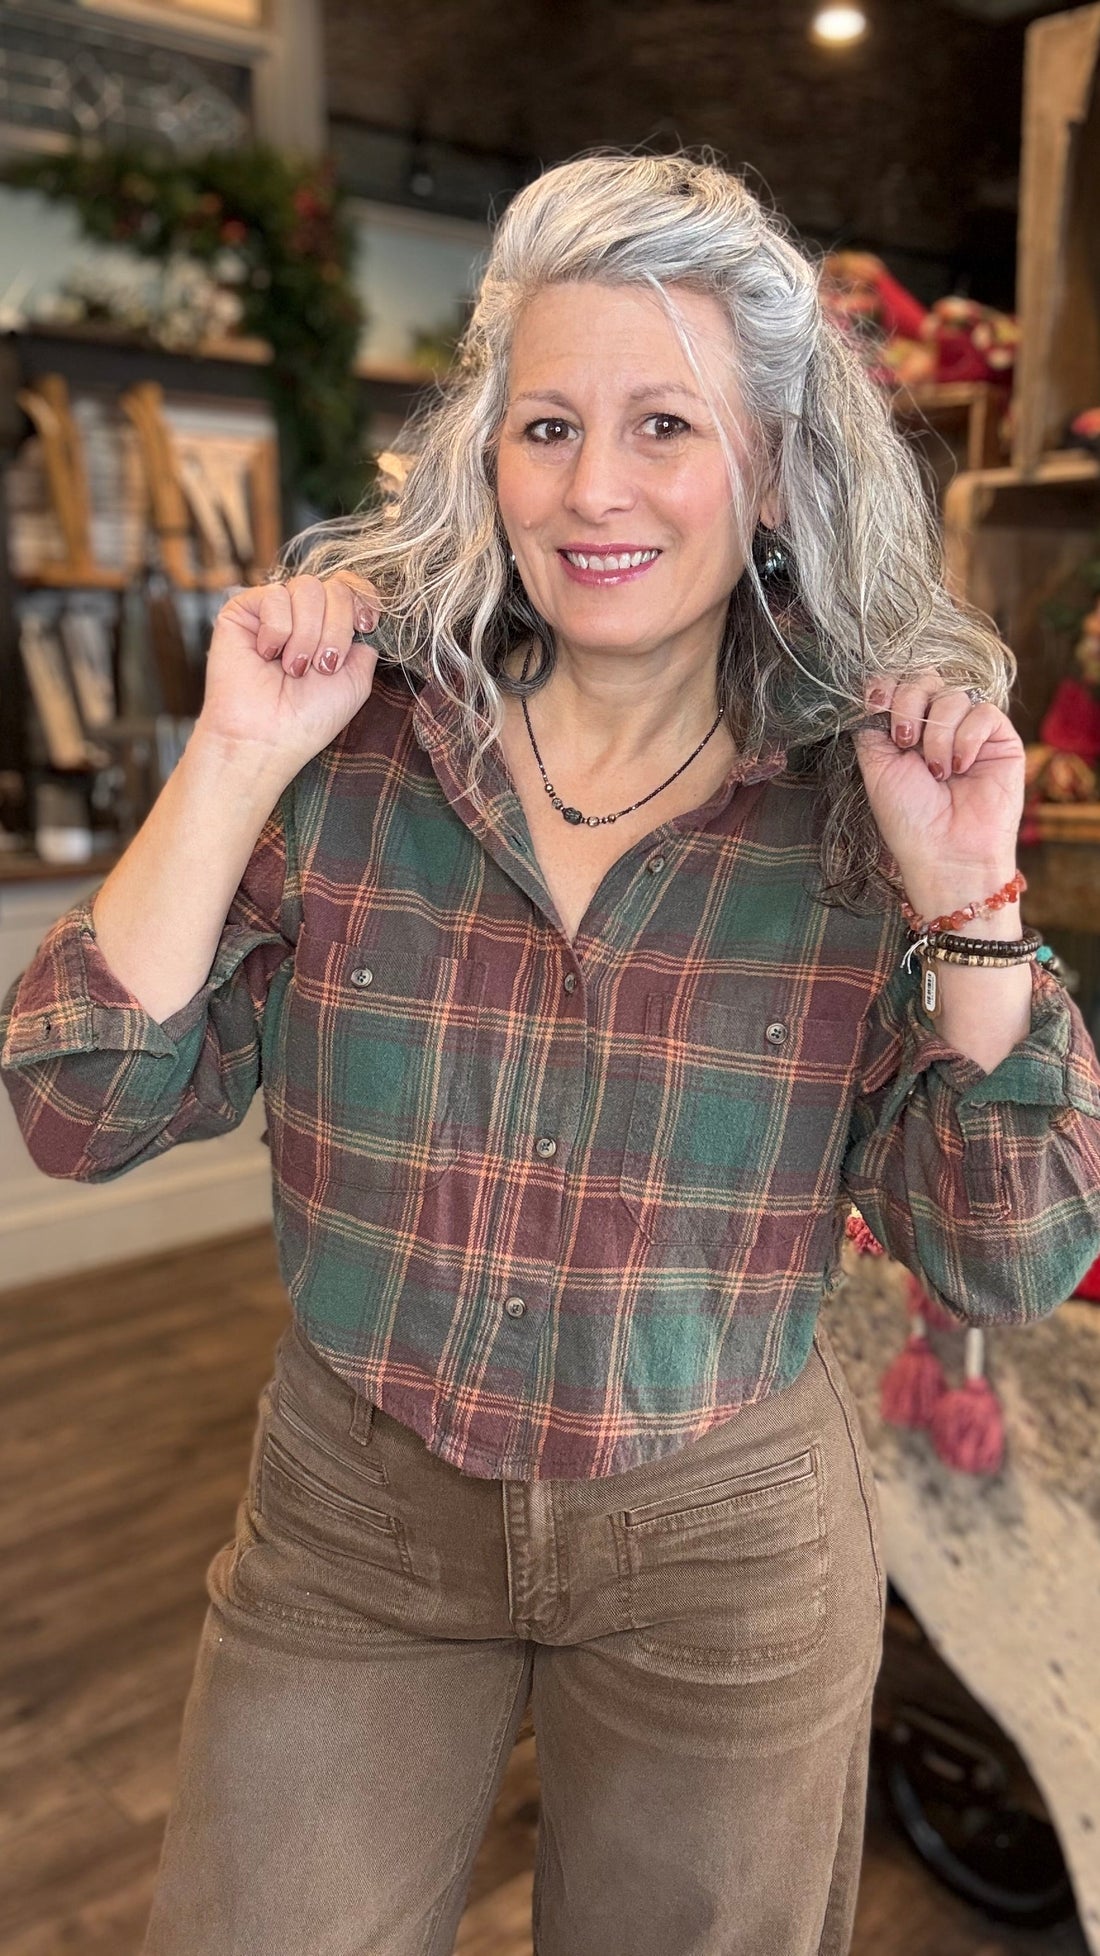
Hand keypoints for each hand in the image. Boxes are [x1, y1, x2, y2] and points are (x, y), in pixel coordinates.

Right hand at [196, 573, 383, 776]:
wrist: (268, 738)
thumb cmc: (309, 717)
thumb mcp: (357, 679)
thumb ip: (367, 642)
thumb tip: (365, 612)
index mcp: (329, 627)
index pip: (351, 586)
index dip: (363, 598)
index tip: (366, 625)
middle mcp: (302, 615)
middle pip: (335, 587)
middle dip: (336, 629)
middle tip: (322, 667)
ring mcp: (272, 610)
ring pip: (307, 588)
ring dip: (308, 634)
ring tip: (294, 669)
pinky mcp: (242, 610)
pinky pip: (274, 596)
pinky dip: (278, 631)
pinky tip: (267, 656)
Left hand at [852, 668, 1025, 912]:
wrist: (945, 853)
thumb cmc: (909, 819)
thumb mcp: (876, 767)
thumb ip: (871, 726)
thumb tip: (870, 692)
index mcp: (906, 731)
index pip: (899, 684)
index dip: (887, 686)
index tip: (875, 703)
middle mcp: (938, 727)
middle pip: (925, 680)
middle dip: (909, 705)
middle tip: (905, 743)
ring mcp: (970, 732)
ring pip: (953, 695)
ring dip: (938, 733)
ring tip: (937, 772)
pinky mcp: (1000, 741)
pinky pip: (984, 712)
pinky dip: (966, 738)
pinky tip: (960, 768)